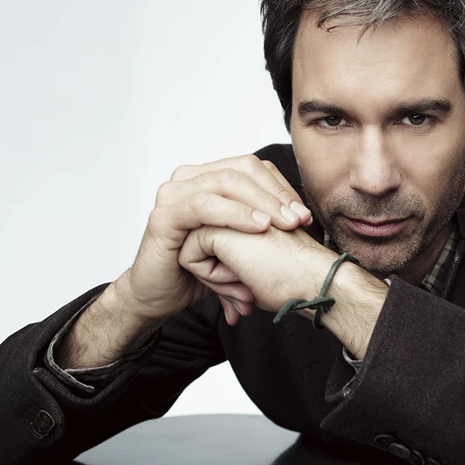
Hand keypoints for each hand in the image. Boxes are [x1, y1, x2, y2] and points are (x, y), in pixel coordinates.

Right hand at [120, 154, 313, 324]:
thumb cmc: (198, 270)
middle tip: (298, 220)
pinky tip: (259, 227)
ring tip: (284, 224)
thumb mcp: (240, 245)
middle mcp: (188, 180)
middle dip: (276, 194)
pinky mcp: (163, 217)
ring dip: (261, 203)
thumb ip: (265, 226)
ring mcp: (172, 195)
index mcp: (206, 178)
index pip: (253, 167)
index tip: (303, 215)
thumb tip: (304, 222)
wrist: (160, 297)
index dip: (282, 188)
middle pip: (242, 169)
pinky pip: (203, 206)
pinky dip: (235, 215)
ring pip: (226, 182)